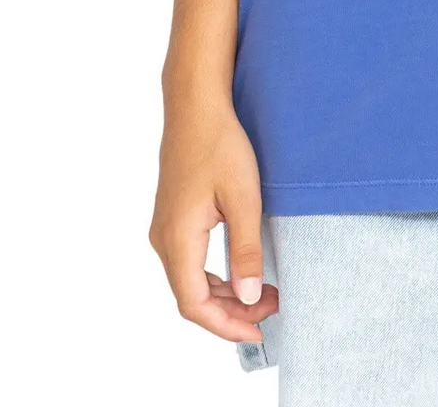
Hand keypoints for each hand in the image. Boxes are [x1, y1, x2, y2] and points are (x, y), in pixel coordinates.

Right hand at [149, 95, 279, 343]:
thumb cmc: (220, 145)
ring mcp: (165, 230)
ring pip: (191, 281)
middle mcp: (164, 240)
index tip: (260, 331)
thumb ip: (246, 250)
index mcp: (177, 240)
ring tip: (265, 294)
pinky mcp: (172, 219)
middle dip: (232, 312)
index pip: (195, 304)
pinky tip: (243, 272)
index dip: (226, 326)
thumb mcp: (244, 198)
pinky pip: (190, 263)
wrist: (196, 106)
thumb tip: (250, 297)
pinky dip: (216, 276)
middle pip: (192, 298)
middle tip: (273, 310)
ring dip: (225, 294)